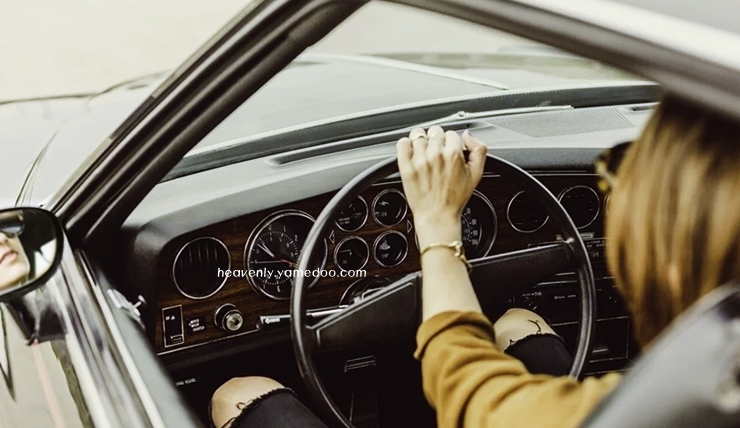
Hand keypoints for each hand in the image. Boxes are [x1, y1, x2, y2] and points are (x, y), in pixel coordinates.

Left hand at [396, 126, 486, 247]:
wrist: (437, 216)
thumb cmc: (455, 198)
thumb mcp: (477, 174)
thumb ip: (479, 149)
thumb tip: (468, 135)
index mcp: (453, 154)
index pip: (451, 133)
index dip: (452, 142)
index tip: (449, 151)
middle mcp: (435, 155)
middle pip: (435, 132)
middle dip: (438, 141)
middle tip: (438, 155)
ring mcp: (418, 160)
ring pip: (418, 135)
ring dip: (422, 142)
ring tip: (425, 155)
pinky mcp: (405, 167)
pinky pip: (402, 143)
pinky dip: (406, 145)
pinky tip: (412, 153)